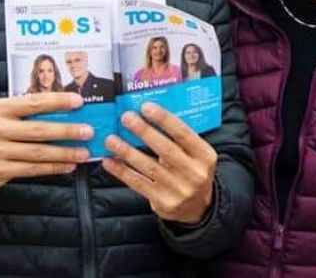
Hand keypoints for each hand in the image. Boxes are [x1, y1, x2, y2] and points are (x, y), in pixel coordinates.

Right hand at [0, 93, 93, 190]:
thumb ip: (24, 111)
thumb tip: (64, 111)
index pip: (32, 102)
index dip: (57, 102)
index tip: (79, 102)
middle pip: (38, 130)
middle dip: (67, 131)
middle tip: (88, 131)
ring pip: (37, 153)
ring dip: (64, 153)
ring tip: (83, 152)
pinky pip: (31, 169)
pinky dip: (52, 167)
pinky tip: (67, 165)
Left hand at [102, 103, 216, 224]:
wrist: (198, 207)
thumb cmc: (192, 172)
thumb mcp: (197, 155)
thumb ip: (180, 140)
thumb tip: (149, 117)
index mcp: (205, 155)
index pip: (183, 133)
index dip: (164, 119)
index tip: (146, 107)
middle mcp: (194, 173)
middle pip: (165, 149)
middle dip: (144, 132)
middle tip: (126, 118)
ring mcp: (179, 190)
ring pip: (149, 167)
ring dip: (127, 152)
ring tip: (111, 140)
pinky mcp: (163, 203)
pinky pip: (139, 184)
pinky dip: (122, 172)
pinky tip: (110, 162)